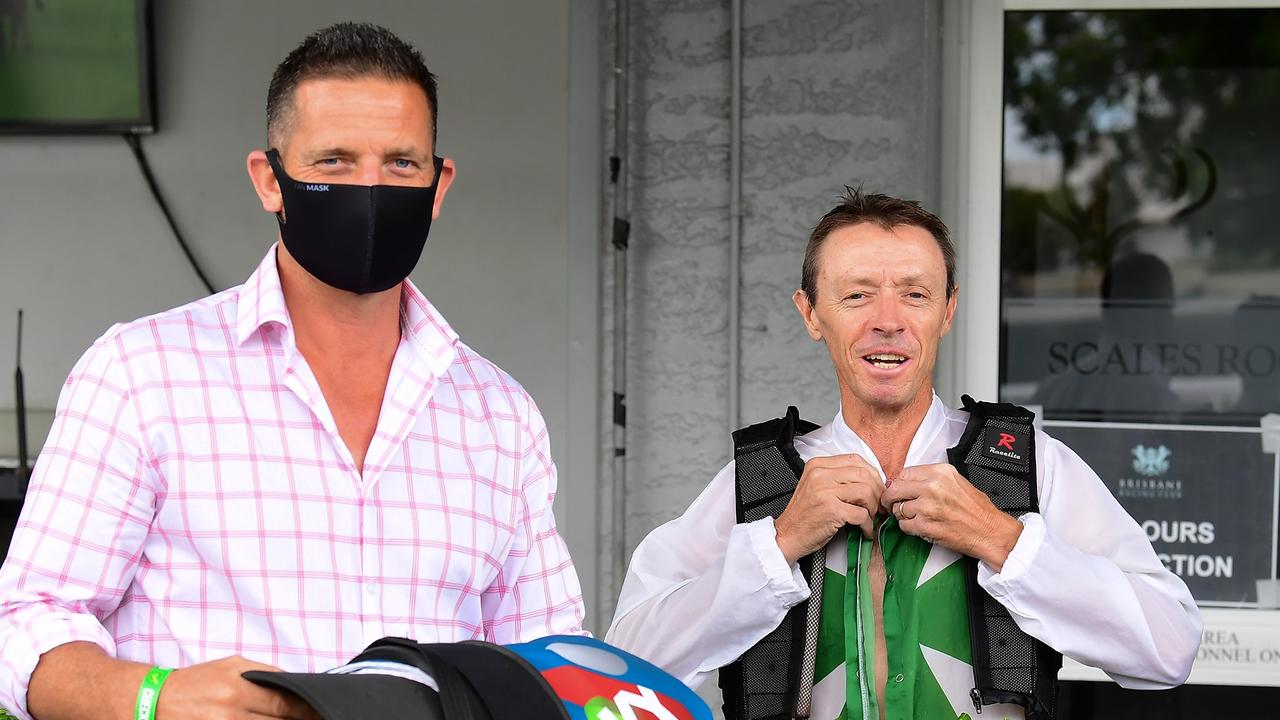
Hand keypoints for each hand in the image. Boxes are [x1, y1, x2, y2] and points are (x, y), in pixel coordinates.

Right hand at [157, 656, 321, 719]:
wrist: (156, 700)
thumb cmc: (197, 681)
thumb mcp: (231, 666)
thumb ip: (264, 673)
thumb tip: (292, 683)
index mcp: (238, 690)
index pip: (283, 705)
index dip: (305, 710)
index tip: (318, 711)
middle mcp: (231, 714)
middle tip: (314, 719)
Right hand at [774, 453, 884, 564]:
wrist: (787, 535)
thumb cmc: (804, 515)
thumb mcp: (817, 487)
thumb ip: (838, 478)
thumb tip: (871, 478)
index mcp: (818, 465)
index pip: (855, 459)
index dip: (872, 474)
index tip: (876, 487)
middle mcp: (820, 475)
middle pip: (864, 474)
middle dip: (877, 492)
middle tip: (878, 505)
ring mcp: (825, 492)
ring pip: (866, 492)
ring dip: (873, 508)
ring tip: (869, 517)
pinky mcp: (831, 511)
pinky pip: (862, 514)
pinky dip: (868, 525)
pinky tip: (864, 529)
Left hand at [880, 463, 1022, 569]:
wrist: (990, 531)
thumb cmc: (977, 510)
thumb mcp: (957, 482)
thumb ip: (933, 479)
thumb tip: (908, 482)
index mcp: (940, 473)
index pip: (905, 473)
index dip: (899, 483)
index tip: (900, 490)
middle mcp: (932, 487)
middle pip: (895, 489)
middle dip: (891, 498)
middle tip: (893, 504)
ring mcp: (927, 507)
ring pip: (898, 508)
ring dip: (902, 515)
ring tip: (916, 518)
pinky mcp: (925, 526)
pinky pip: (904, 525)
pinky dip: (908, 528)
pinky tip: (921, 527)